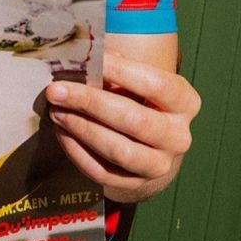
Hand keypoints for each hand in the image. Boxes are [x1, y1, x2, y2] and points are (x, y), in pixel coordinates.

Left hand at [44, 48, 200, 202]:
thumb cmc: (138, 100)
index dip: (121, 71)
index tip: (87, 61)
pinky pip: (103, 172)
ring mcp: (159, 165)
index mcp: (184, 102)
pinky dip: (77, 152)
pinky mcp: (136, 184)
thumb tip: (80, 56)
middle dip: (91, 102)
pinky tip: (61, 132)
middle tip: (56, 90)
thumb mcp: (136, 79)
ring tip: (56, 111)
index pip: (155, 84)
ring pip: (119, 150)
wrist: (148, 147)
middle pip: (135, 120)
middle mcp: (178, 136)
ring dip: (82, 129)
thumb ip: (114, 65)